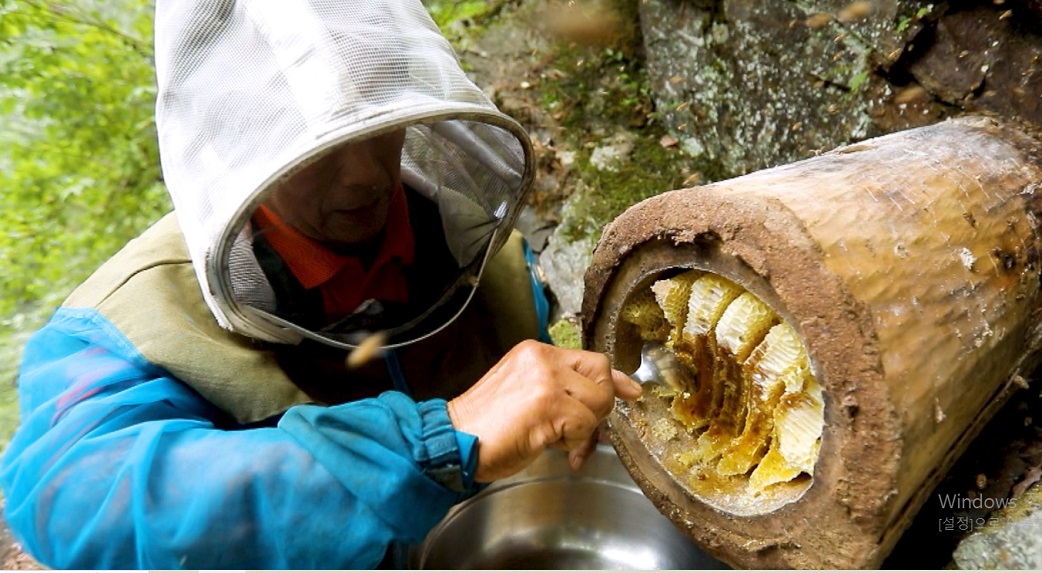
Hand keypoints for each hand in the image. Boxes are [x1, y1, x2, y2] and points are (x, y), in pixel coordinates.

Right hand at [446, 340, 641, 481]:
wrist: (455, 440)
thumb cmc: (487, 426)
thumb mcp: (528, 395)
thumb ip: (564, 389)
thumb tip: (616, 393)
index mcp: (535, 352)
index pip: (591, 358)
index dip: (613, 379)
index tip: (630, 392)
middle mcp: (542, 359)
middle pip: (601, 376)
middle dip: (598, 408)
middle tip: (576, 430)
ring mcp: (546, 380)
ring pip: (598, 402)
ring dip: (584, 430)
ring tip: (556, 441)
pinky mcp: (548, 405)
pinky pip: (585, 425)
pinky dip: (574, 443)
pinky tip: (552, 448)